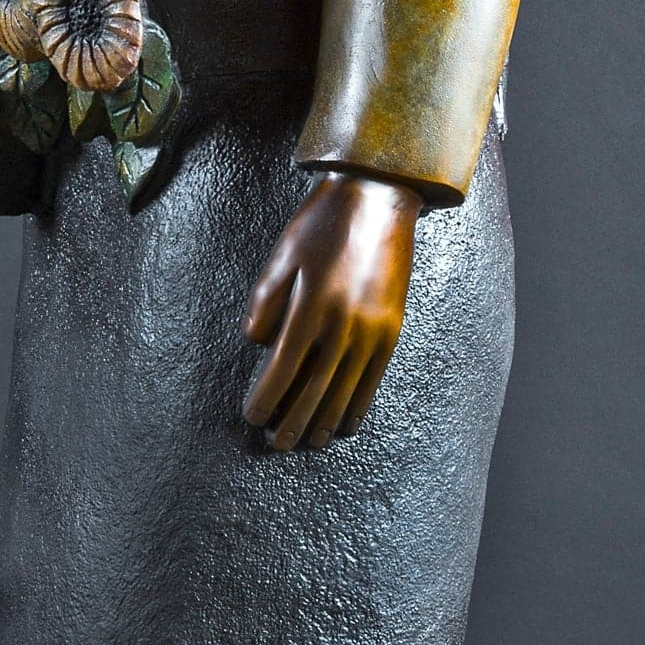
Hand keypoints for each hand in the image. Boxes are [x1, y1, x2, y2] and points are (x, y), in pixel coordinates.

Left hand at [242, 173, 420, 450]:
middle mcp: (344, 325)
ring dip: (325, 421)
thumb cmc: (320, 224)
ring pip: (345, 390)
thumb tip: (259, 345)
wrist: (377, 199)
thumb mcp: (282, 256)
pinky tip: (346, 423)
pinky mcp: (392, 329)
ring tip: (310, 442)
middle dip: (293, 421)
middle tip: (277, 445)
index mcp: (311, 306)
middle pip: (314, 388)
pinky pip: (373, 378)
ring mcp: (373, 330)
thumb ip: (266, 303)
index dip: (266, 398)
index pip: (282, 368)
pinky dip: (358, 404)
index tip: (252, 417)